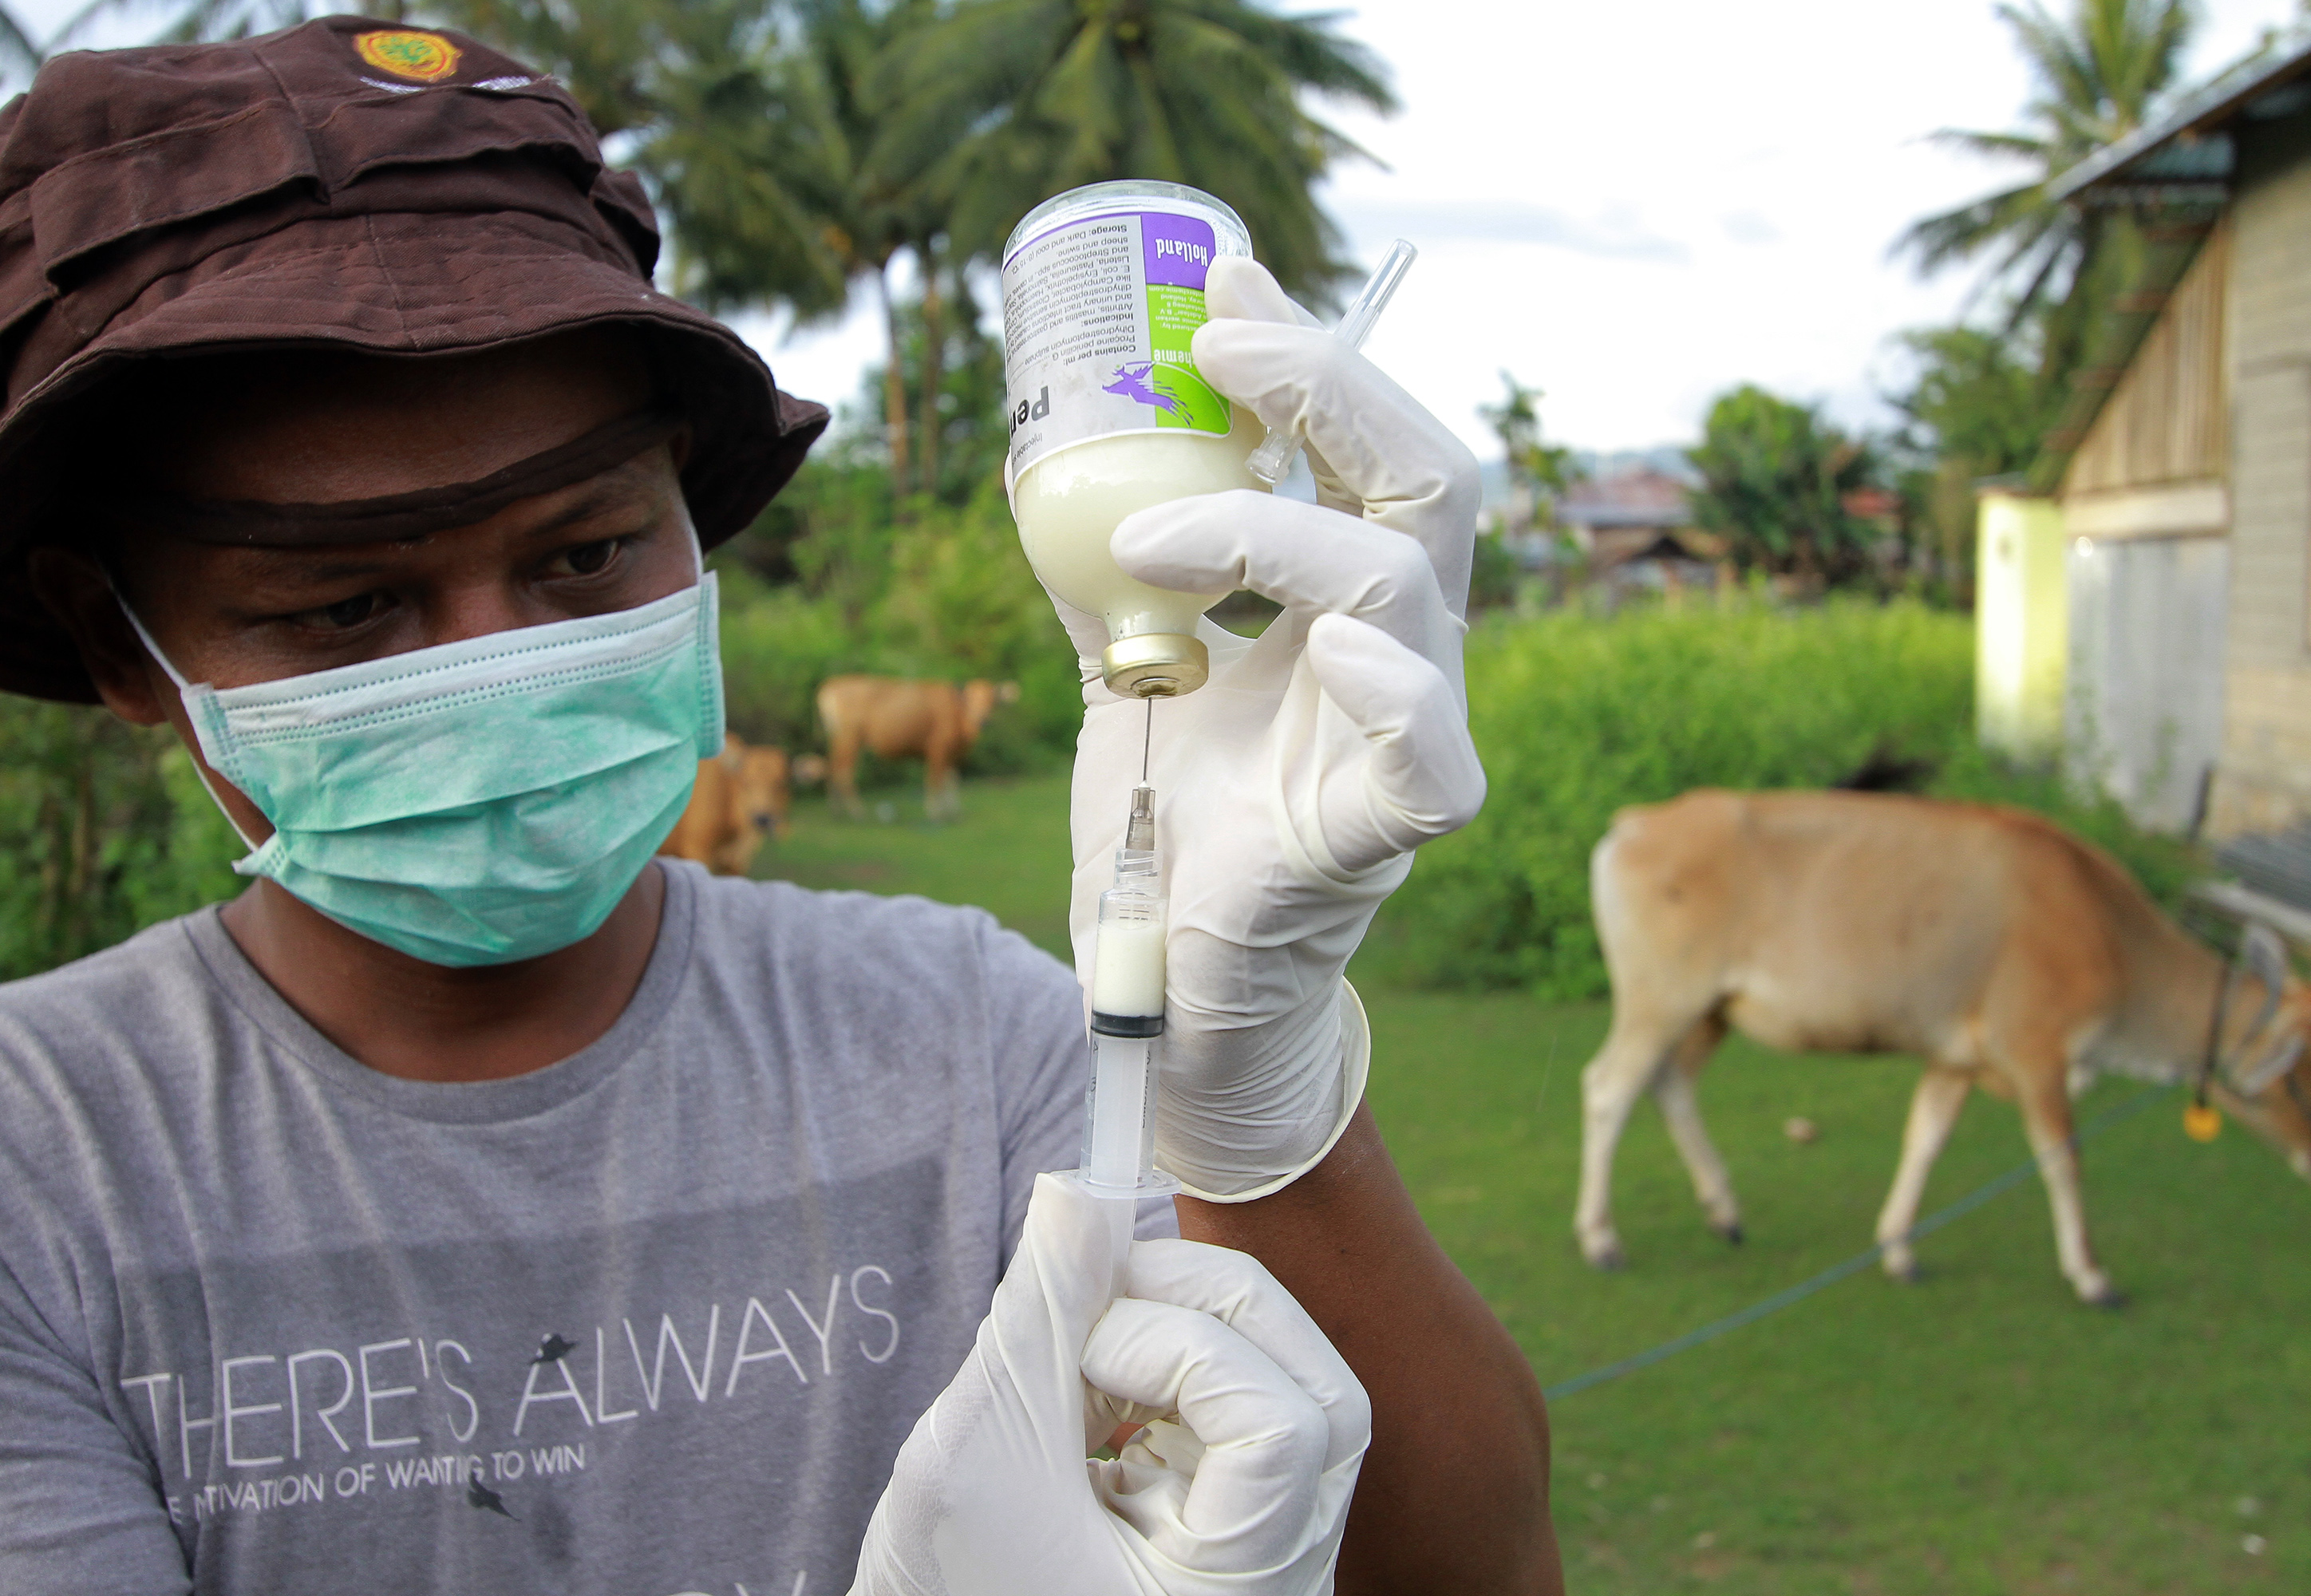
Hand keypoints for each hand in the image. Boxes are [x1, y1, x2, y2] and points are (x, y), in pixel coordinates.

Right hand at [851, 1173, 1367, 1595]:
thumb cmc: (946, 1584)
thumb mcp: (979, 1448)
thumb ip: (1043, 1314)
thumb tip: (1081, 1185)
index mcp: (1237, 1591)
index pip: (1285, 1427)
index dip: (1188, 1350)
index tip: (1083, 1353)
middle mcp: (1281, 1579)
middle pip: (1320, 1396)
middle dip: (1214, 1305)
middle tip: (1102, 1286)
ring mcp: (1269, 1555)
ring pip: (1294, 1391)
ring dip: (1194, 1330)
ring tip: (1088, 1342)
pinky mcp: (1236, 1525)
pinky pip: (1247, 1409)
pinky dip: (1175, 1366)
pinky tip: (1091, 1382)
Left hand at [1062, 256, 1485, 1197]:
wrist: (1164, 972)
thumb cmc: (1168, 817)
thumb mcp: (1129, 662)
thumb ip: (1120, 574)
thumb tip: (1059, 461)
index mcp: (1343, 600)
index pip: (1361, 446)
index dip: (1307, 350)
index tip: (1219, 271)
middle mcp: (1396, 649)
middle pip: (1423, 478)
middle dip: (1330, 387)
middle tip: (1220, 341)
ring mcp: (1406, 736)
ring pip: (1407, 586)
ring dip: (1272, 534)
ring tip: (1147, 539)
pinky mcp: (1391, 831)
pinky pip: (1434, 756)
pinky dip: (1394, 691)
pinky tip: (1332, 652)